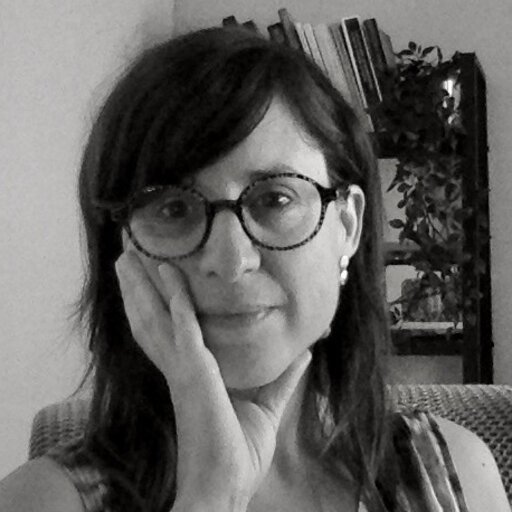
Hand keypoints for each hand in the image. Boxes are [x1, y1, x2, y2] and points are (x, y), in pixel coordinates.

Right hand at [115, 251, 311, 510]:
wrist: (225, 489)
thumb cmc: (238, 455)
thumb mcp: (267, 408)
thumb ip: (282, 379)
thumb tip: (305, 355)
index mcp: (188, 374)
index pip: (163, 330)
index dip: (151, 303)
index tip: (147, 276)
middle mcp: (177, 368)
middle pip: (149, 319)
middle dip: (136, 287)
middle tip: (125, 257)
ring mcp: (182, 370)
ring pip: (156, 318)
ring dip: (143, 285)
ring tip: (130, 257)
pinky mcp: (193, 376)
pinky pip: (183, 330)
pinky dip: (177, 301)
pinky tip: (170, 276)